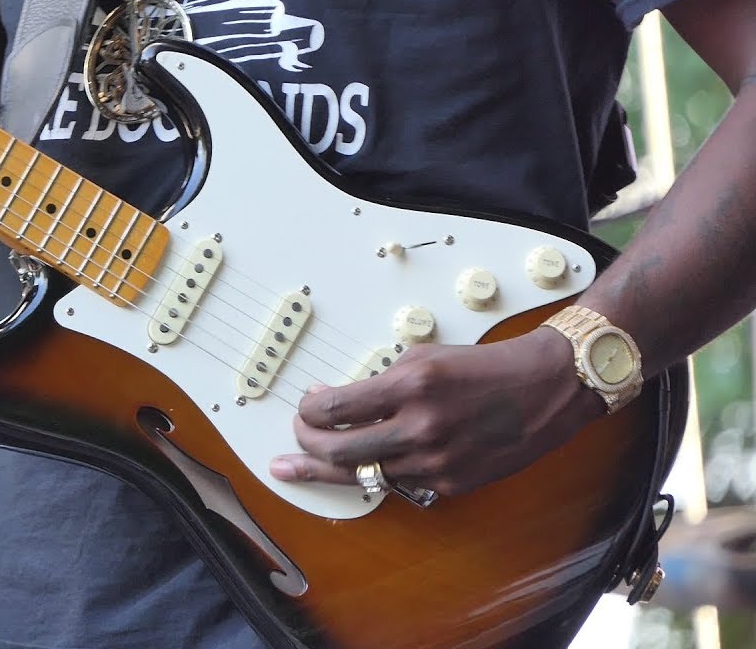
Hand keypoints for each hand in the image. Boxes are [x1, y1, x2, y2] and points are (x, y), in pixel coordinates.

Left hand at [269, 327, 606, 496]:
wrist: (546, 388)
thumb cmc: (483, 366)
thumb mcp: (423, 357)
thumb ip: (378, 381)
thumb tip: (332, 400)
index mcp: (411, 386)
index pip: (335, 409)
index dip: (308, 412)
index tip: (304, 407)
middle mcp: (422, 427)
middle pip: (338, 451)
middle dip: (305, 446)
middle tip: (293, 440)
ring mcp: (437, 461)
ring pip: (364, 476)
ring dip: (326, 470)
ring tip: (298, 467)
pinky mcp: (452, 483)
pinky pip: (399, 483)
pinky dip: (375, 474)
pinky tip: (358, 468)